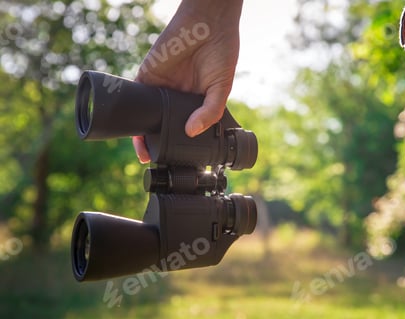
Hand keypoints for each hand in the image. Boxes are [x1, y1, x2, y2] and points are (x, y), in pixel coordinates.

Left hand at [132, 0, 242, 162]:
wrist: (209, 23)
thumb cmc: (221, 52)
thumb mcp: (222, 87)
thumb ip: (210, 111)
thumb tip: (192, 132)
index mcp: (193, 101)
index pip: (183, 126)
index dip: (179, 141)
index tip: (176, 158)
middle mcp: (175, 96)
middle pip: (162, 123)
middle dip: (157, 142)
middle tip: (155, 160)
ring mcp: (160, 87)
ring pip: (146, 115)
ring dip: (142, 133)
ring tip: (143, 153)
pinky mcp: (147, 75)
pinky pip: (135, 97)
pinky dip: (133, 113)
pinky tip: (135, 129)